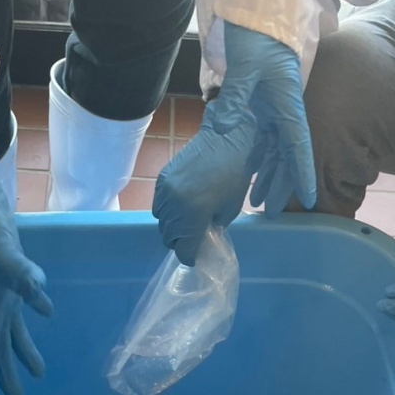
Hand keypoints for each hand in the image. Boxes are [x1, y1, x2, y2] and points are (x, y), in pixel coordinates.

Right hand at [0, 147, 52, 394]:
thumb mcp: (2, 254)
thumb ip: (23, 278)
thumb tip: (44, 305)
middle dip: (5, 375)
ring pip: (10, 331)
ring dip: (21, 352)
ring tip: (36, 374)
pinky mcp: (8, 276)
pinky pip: (18, 307)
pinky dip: (29, 316)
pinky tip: (41, 316)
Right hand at [153, 99, 256, 265]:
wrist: (226, 138)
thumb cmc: (235, 174)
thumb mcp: (230, 209)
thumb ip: (213, 226)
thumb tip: (202, 235)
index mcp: (193, 216)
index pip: (183, 249)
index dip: (189, 256)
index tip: (195, 256)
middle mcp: (175, 206)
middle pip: (169, 237)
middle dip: (180, 241)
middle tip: (193, 237)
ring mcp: (165, 192)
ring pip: (162, 222)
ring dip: (173, 226)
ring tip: (186, 220)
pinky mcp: (162, 179)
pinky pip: (159, 204)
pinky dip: (168, 210)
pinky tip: (181, 204)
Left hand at [219, 25, 315, 220]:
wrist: (257, 8)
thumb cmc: (255, 33)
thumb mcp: (244, 64)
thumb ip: (234, 96)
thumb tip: (222, 128)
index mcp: (286, 100)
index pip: (298, 144)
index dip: (303, 173)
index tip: (309, 199)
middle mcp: (283, 107)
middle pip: (285, 154)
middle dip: (281, 184)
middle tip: (272, 212)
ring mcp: (272, 105)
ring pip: (273, 148)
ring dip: (267, 175)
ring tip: (257, 202)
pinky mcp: (261, 101)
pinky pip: (262, 136)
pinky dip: (257, 156)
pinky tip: (250, 173)